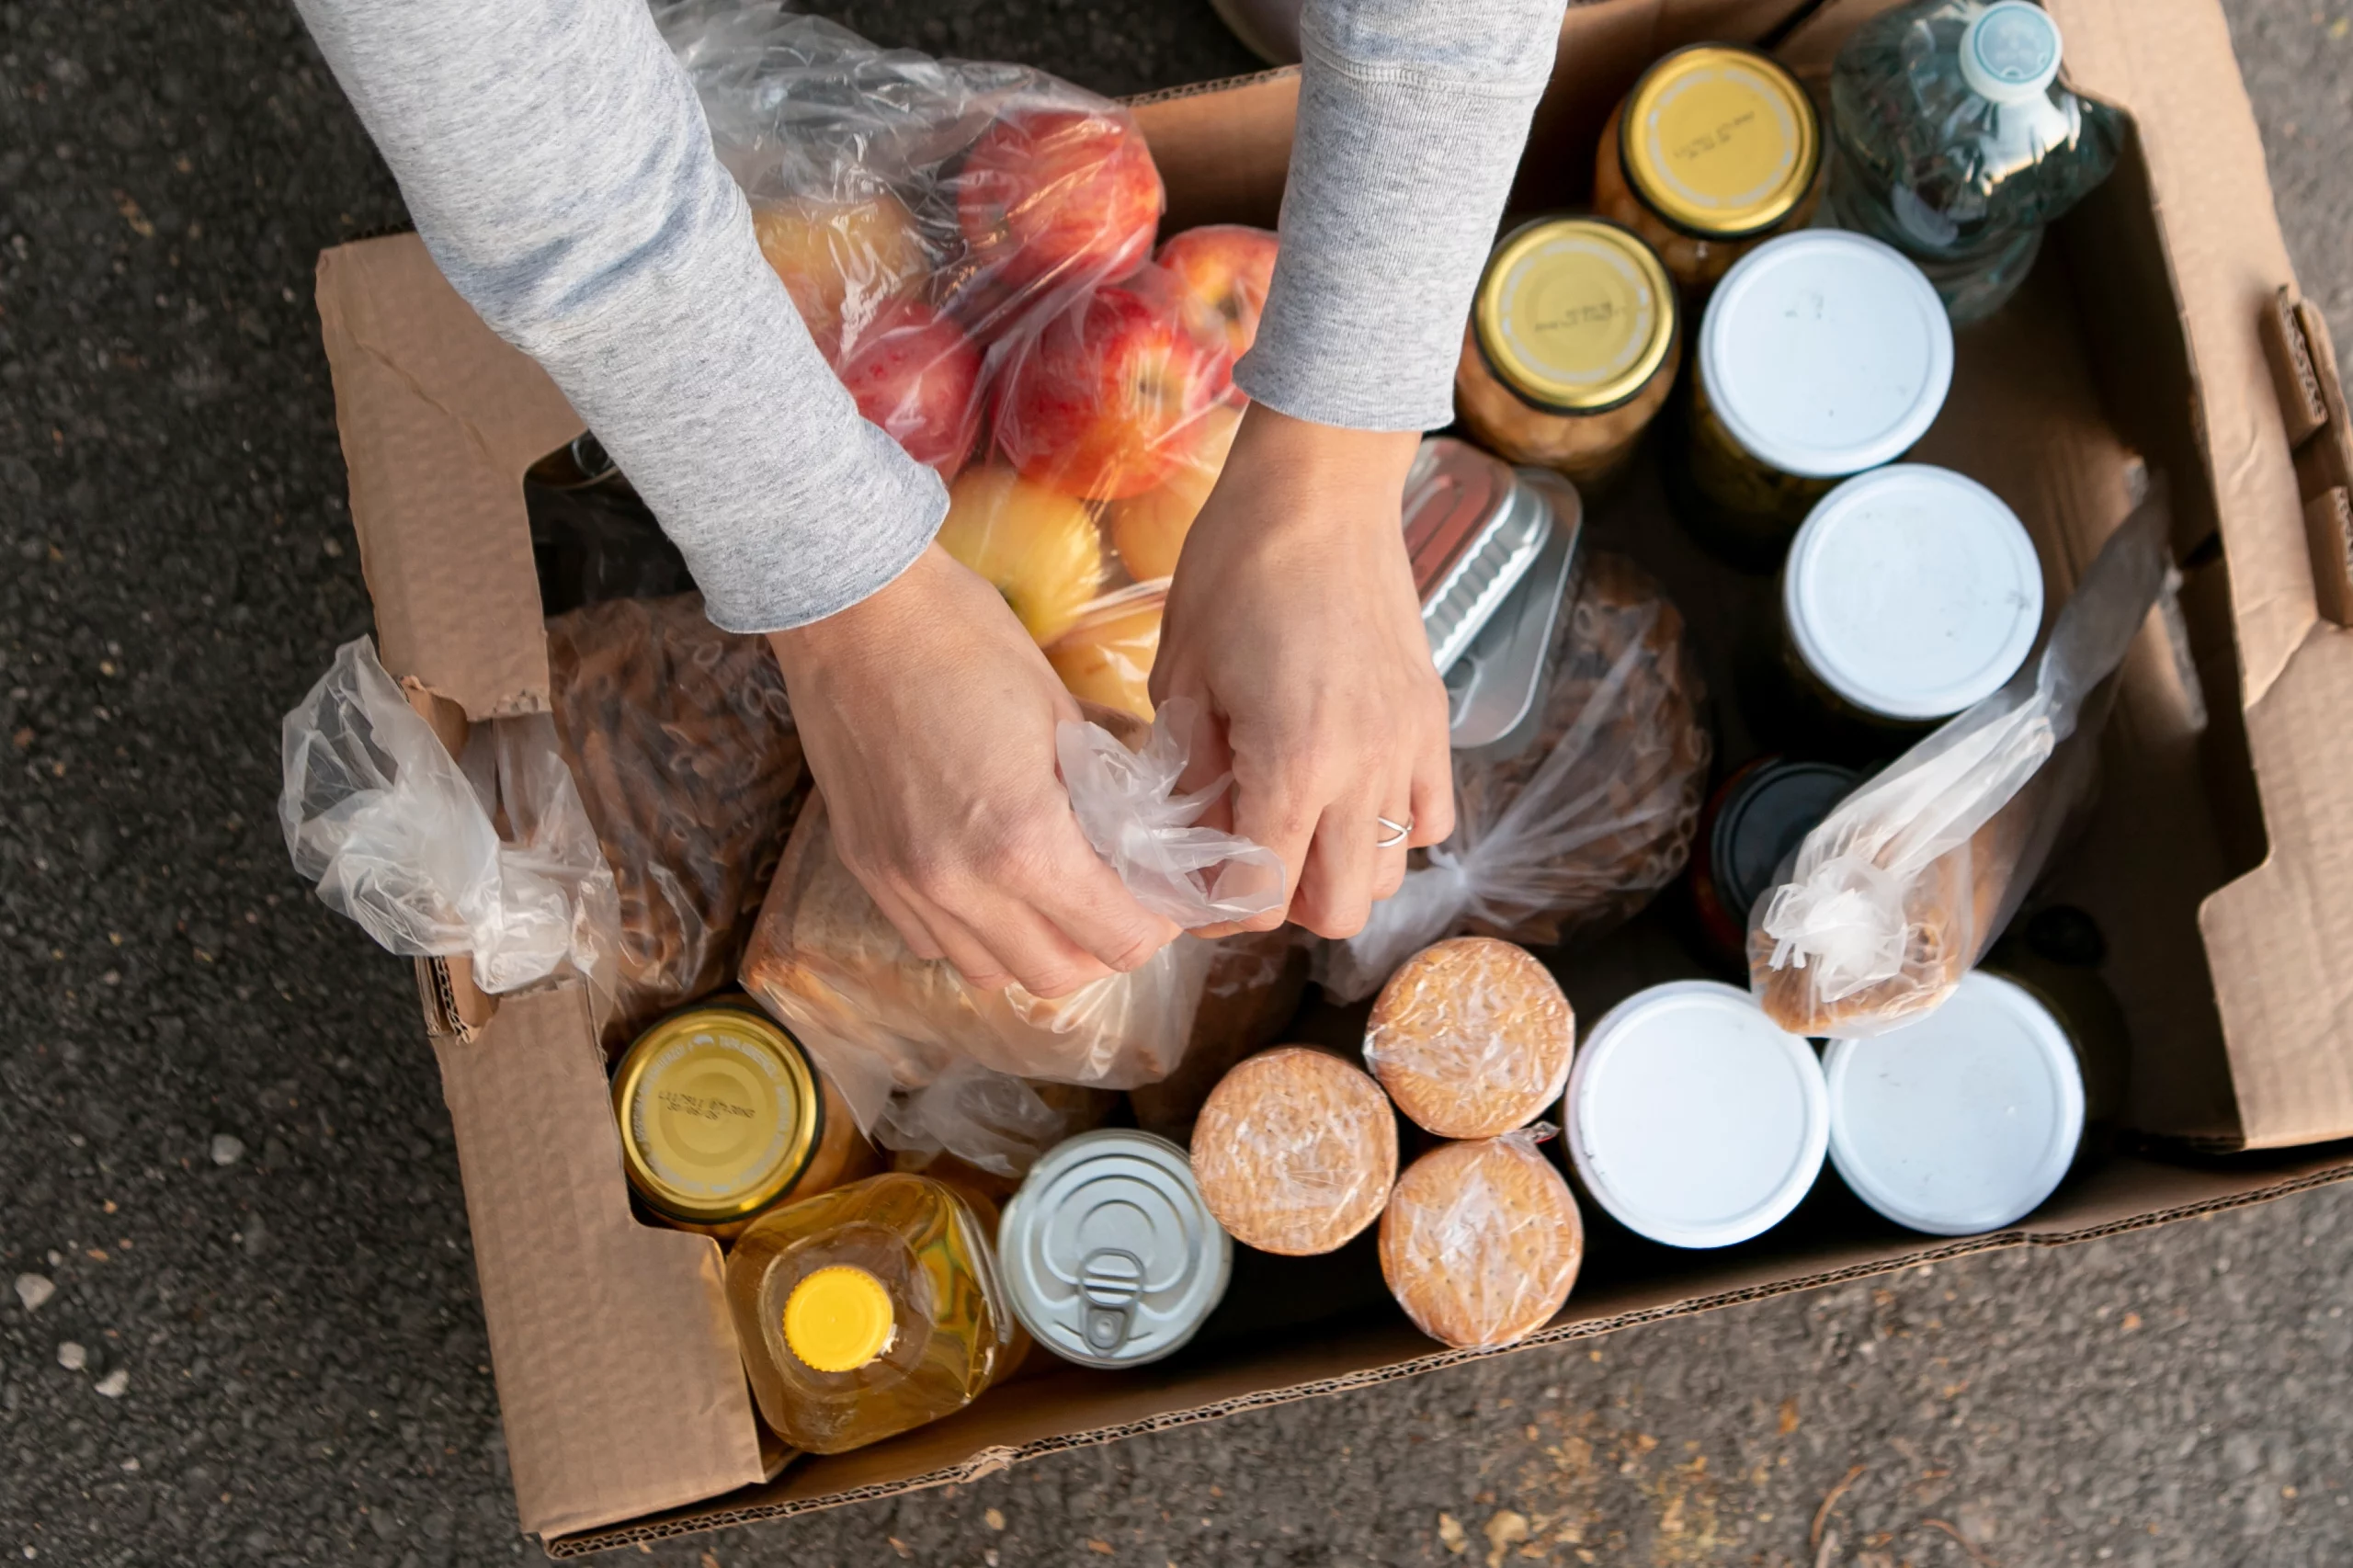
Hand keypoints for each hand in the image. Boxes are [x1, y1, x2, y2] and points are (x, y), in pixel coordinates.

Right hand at [770, 544, 1180, 996]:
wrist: (852, 610)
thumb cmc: (965, 638)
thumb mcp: (1062, 713)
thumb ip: (1104, 795)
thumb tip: (1140, 840)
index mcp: (1023, 843)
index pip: (1118, 939)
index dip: (1156, 923)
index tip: (1161, 894)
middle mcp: (959, 886)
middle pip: (1058, 975)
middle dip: (1103, 945)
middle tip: (1119, 898)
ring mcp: (904, 885)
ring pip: (991, 972)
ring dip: (1036, 947)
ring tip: (1055, 896)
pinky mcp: (866, 870)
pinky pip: (933, 942)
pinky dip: (974, 932)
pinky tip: (991, 883)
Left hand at [1151, 403, 1454, 938]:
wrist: (1320, 490)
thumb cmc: (1235, 568)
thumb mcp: (1183, 676)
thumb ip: (1191, 771)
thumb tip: (1191, 833)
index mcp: (1292, 762)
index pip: (1261, 895)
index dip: (1218, 905)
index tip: (1192, 882)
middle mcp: (1363, 769)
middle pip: (1338, 910)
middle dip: (1282, 902)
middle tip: (1240, 859)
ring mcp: (1408, 747)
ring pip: (1389, 874)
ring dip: (1336, 870)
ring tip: (1293, 826)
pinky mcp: (1432, 721)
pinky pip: (1431, 818)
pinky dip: (1392, 828)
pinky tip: (1348, 794)